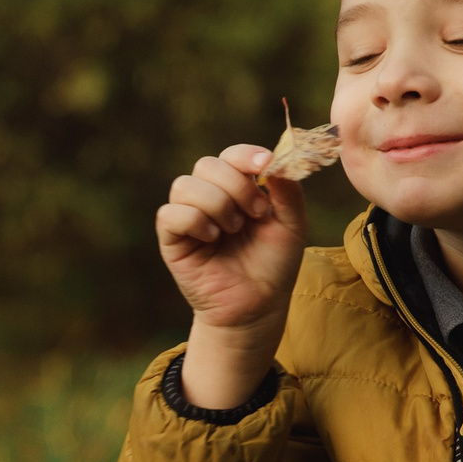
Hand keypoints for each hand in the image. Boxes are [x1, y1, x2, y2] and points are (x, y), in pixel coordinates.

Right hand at [155, 145, 307, 409]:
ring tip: (233, 230)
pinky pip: (170, 214)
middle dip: (236, 185)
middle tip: (256, 213)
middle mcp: (210, 196)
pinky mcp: (173, 239)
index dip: (245, 155)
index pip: (232, 155)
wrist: (258, 306)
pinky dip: (194, 221)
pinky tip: (212, 238)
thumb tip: (276, 159)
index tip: (265, 164)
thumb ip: (288, 191)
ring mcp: (189, 215)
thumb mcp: (292, 225)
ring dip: (217, 204)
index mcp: (238, 187)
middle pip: (207, 165)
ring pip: (185, 185)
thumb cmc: (274, 265)